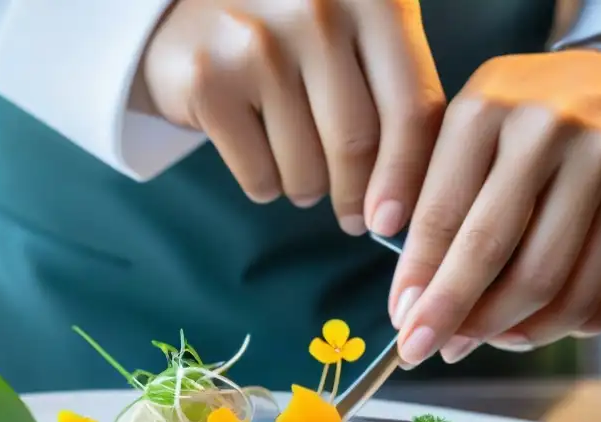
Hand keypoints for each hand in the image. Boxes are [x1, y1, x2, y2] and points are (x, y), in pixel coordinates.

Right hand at [140, 0, 443, 235]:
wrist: (182, 7)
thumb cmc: (290, 33)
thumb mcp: (357, 35)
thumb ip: (396, 91)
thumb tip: (418, 195)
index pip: (409, 107)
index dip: (408, 177)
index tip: (396, 221)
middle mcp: (318, 10)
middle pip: (357, 145)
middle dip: (357, 198)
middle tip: (353, 218)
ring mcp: (258, 44)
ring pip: (306, 169)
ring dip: (307, 188)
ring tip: (299, 168)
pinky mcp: (209, 82)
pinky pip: (258, 175)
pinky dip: (264, 185)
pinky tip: (258, 153)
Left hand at [387, 51, 600, 365]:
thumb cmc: (524, 116)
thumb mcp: (463, 124)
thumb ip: (423, 187)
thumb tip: (400, 276)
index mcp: (491, 110)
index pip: (443, 216)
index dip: (418, 281)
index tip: (401, 323)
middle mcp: (556, 133)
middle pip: (496, 254)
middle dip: (452, 316)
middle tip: (425, 349)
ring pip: (554, 288)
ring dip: (504, 332)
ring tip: (474, 340)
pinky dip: (558, 328)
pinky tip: (526, 327)